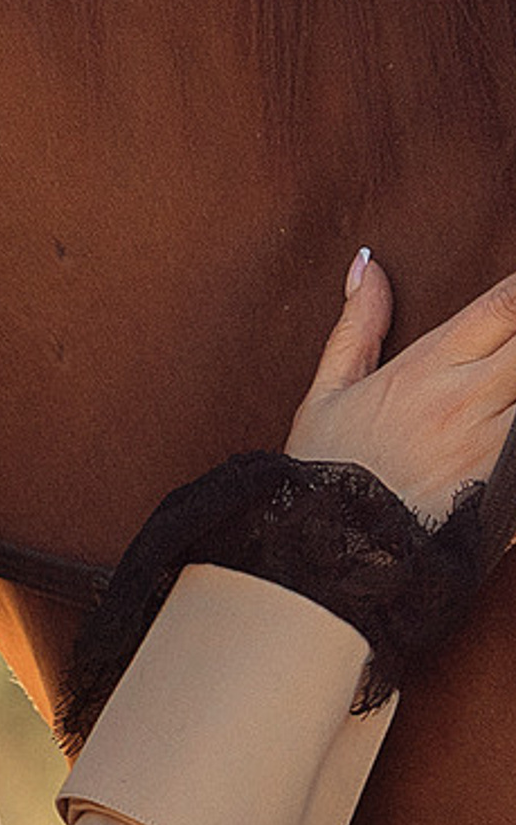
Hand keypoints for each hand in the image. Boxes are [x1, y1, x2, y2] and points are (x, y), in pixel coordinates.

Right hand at [287, 253, 515, 522]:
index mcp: (430, 368)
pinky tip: (510, 435)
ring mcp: (499, 447)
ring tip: (509, 395)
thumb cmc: (327, 475)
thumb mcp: (327, 393)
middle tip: (514, 349)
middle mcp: (473, 400)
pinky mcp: (510, 491)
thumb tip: (368, 266)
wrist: (332, 558)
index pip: (505, 304)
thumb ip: (357, 326)